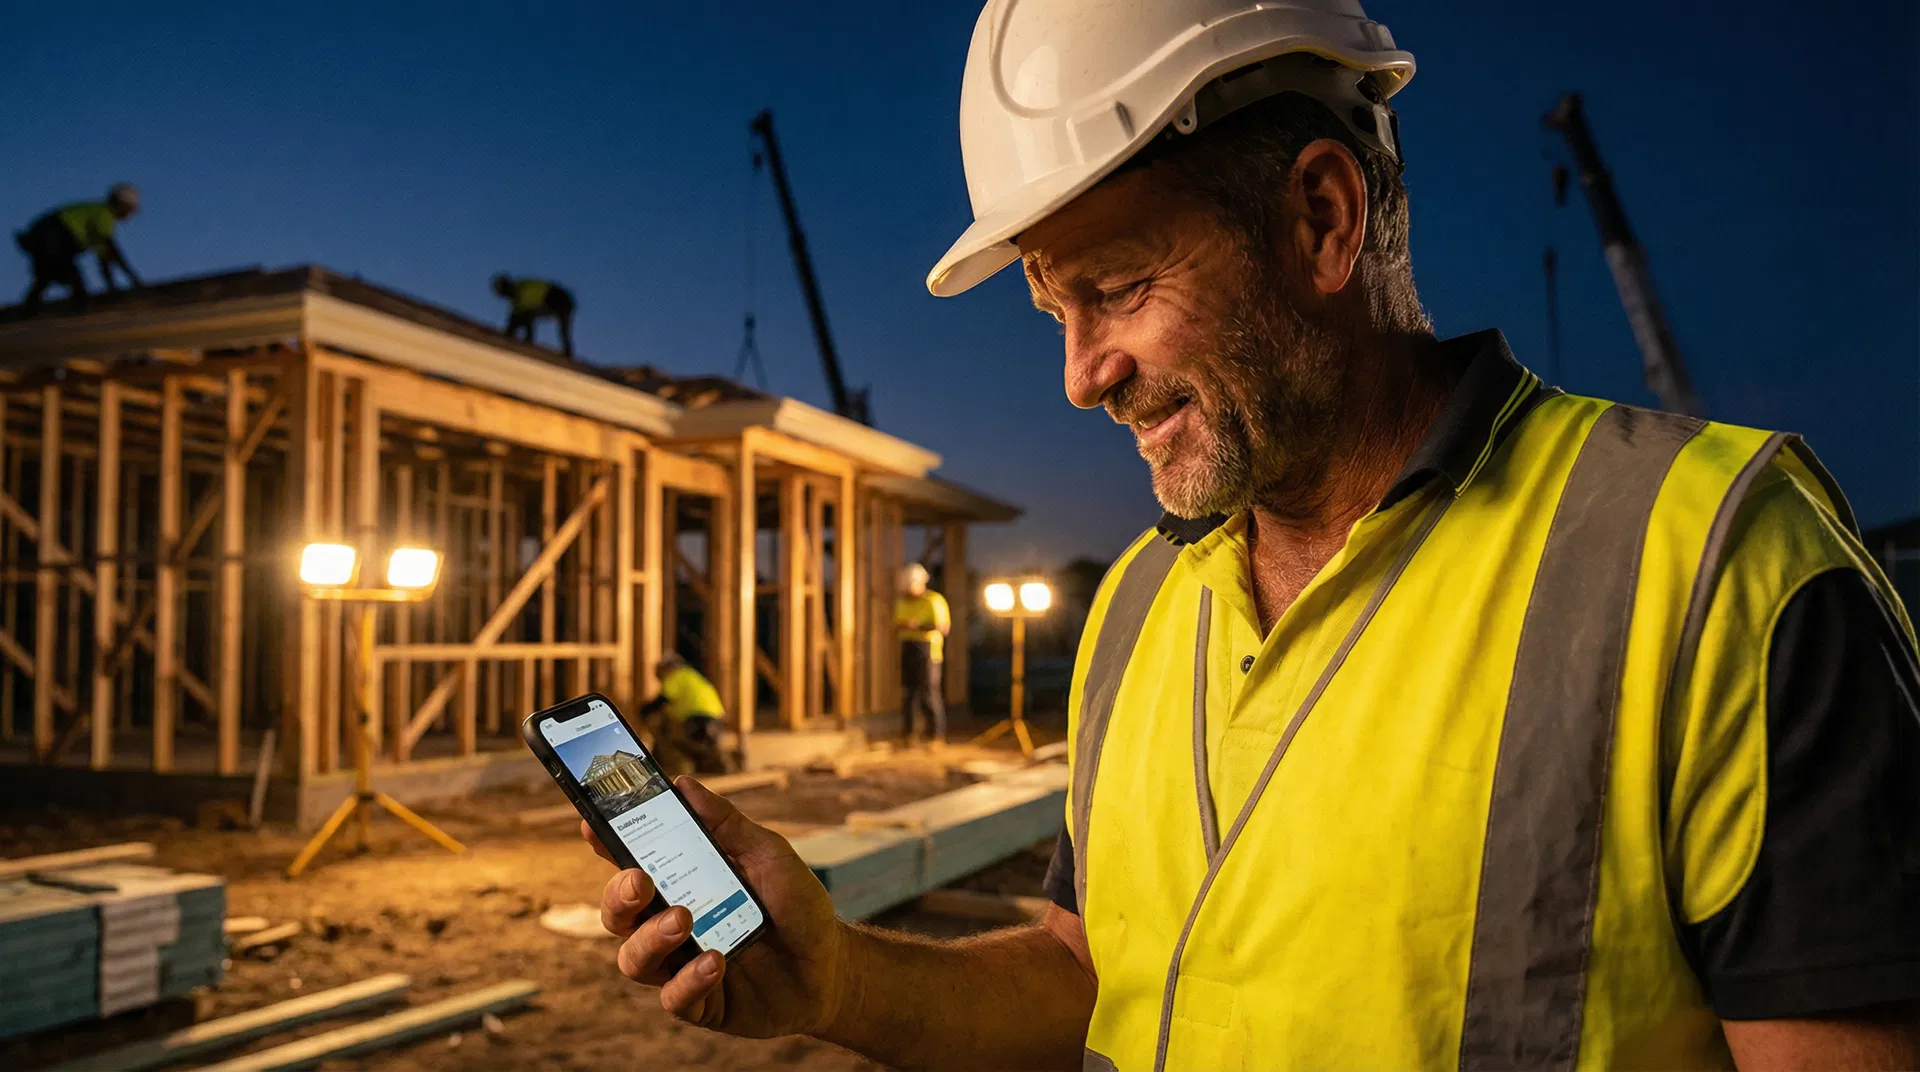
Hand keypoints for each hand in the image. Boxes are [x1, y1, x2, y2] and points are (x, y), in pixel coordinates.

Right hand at [584, 776, 849, 1037]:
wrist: (834, 968)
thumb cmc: (797, 907)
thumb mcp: (769, 856)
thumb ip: (727, 825)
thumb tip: (684, 785)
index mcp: (682, 883)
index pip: (631, 862)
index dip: (605, 844)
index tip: (592, 823)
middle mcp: (672, 924)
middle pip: (618, 913)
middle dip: (618, 895)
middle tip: (641, 881)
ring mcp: (681, 965)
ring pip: (633, 958)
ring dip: (652, 938)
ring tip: (686, 920)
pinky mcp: (700, 1003)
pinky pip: (673, 997)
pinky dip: (689, 979)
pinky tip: (716, 963)